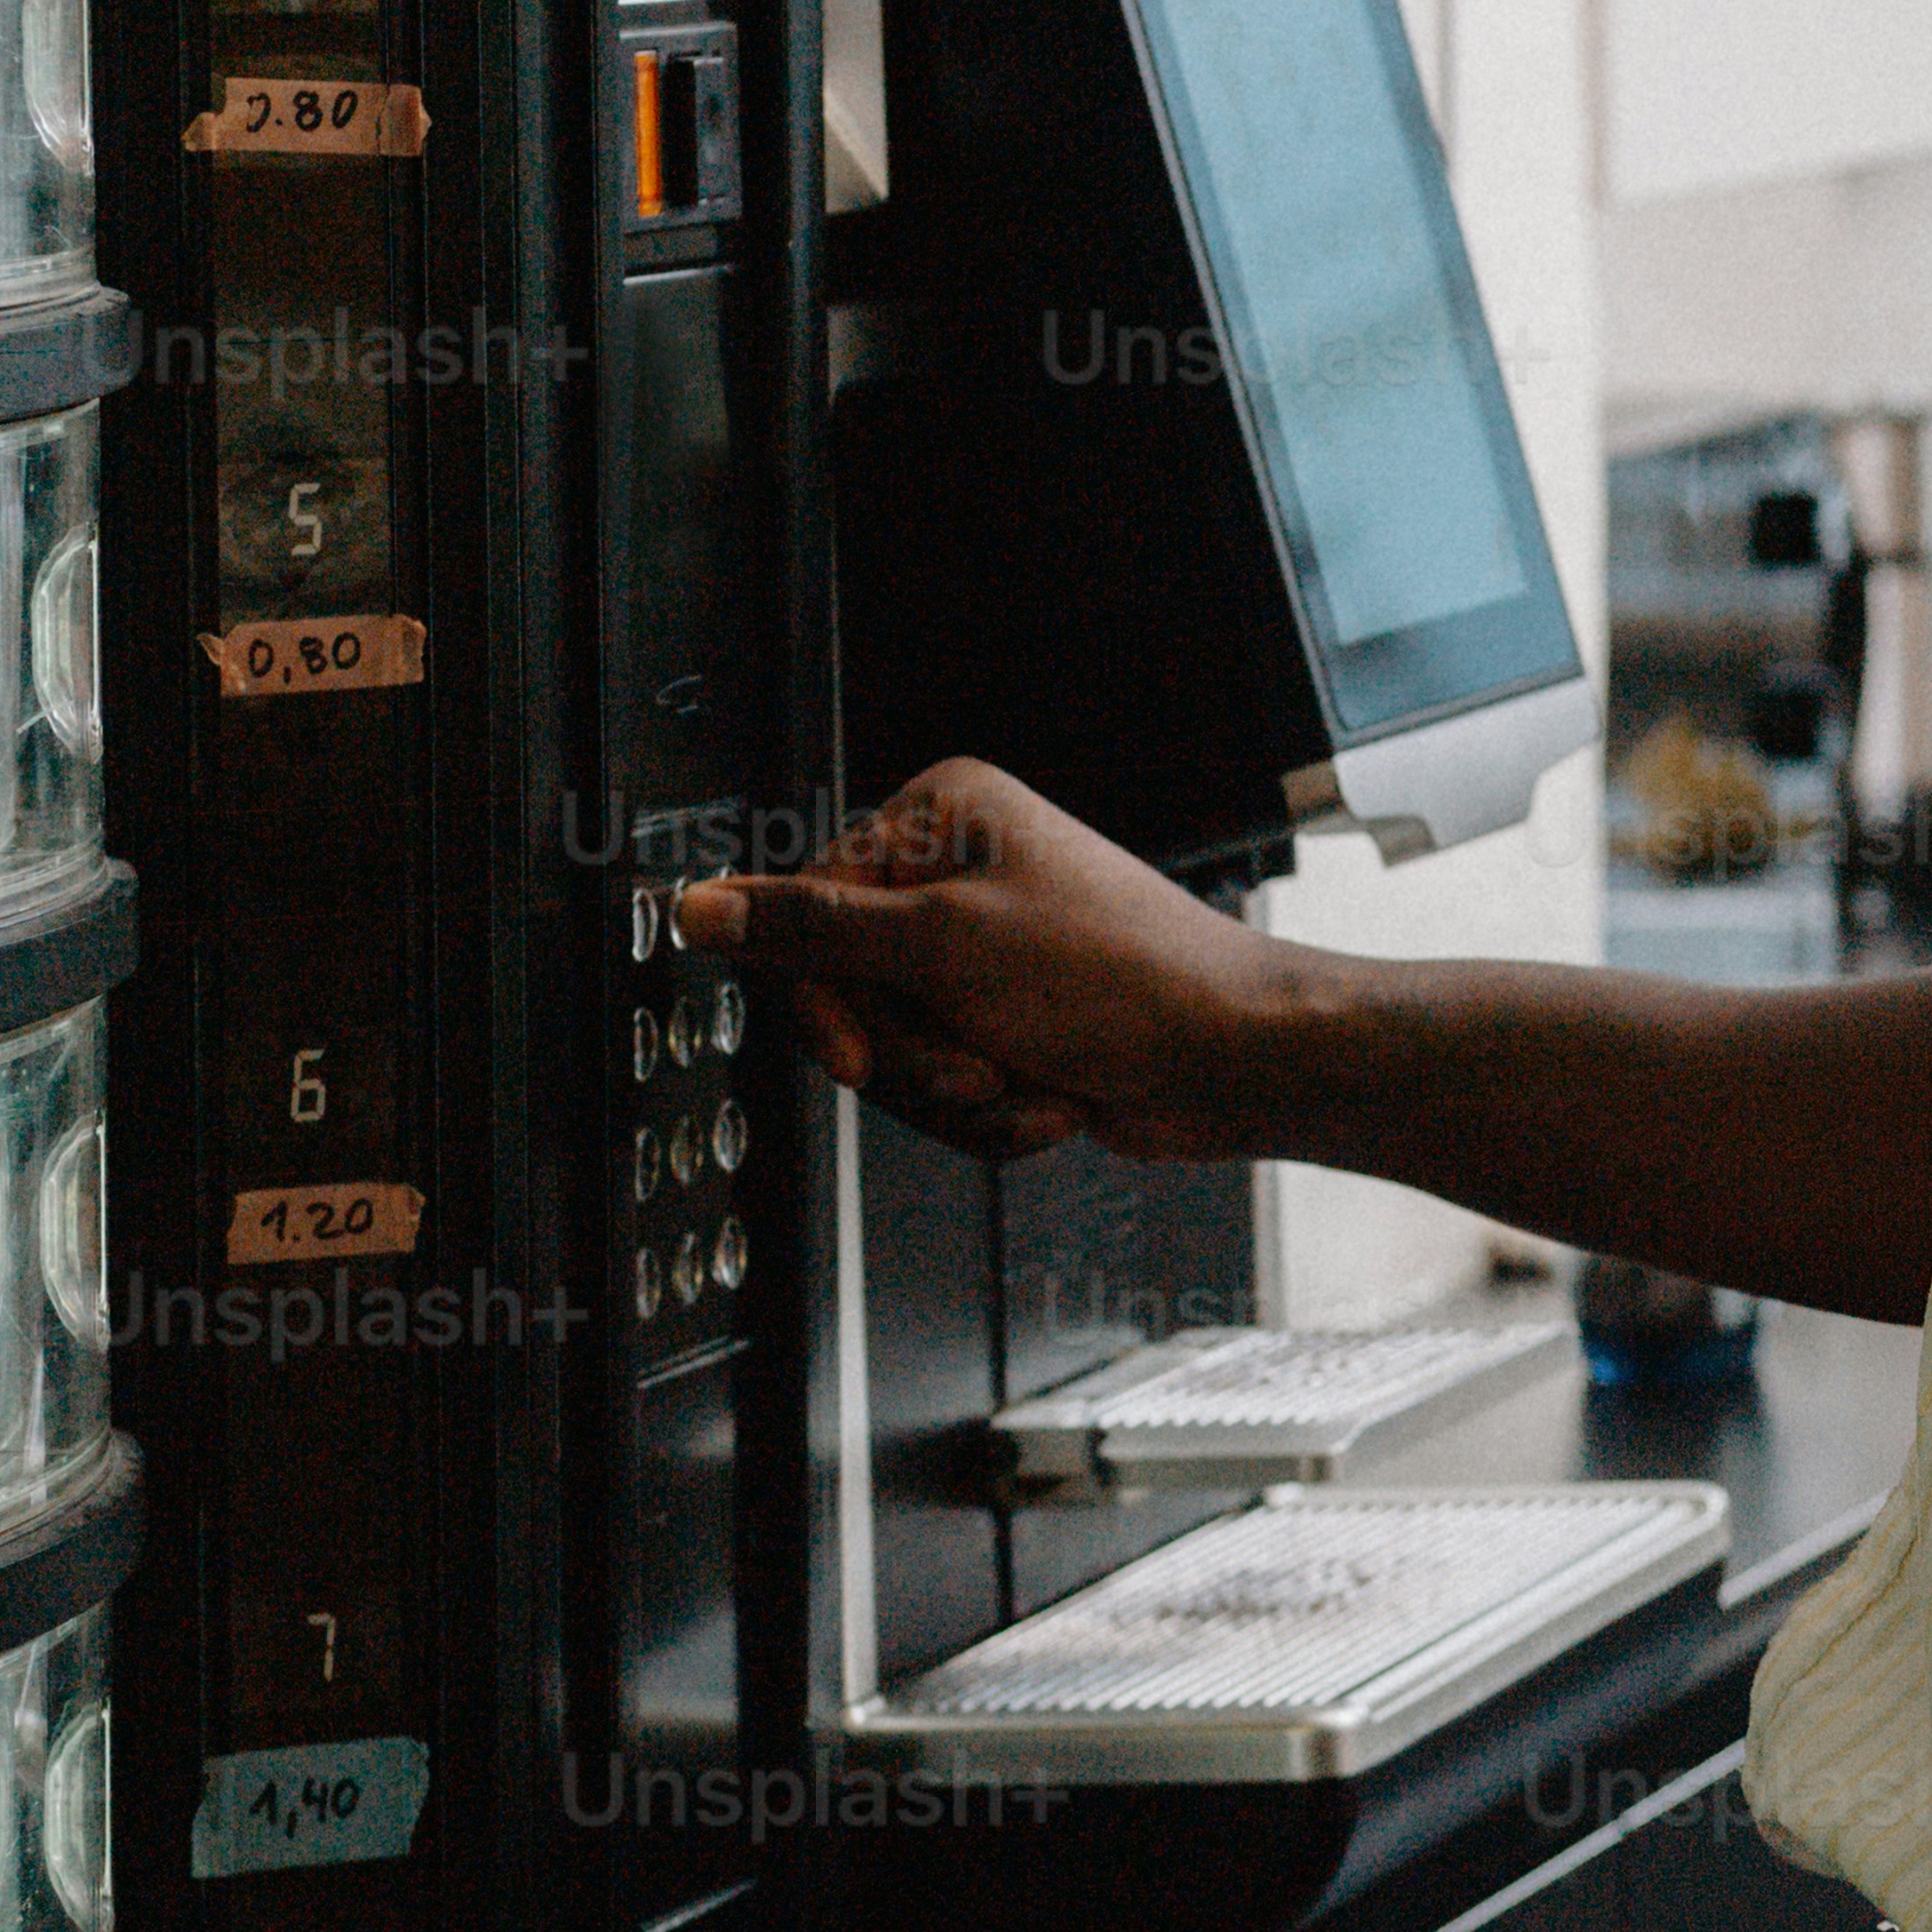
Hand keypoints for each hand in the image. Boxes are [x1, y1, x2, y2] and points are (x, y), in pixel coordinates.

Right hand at [670, 759, 1288, 1160]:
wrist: (1235, 1060)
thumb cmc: (1125, 981)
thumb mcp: (944, 948)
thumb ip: (810, 930)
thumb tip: (696, 906)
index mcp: (939, 818)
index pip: (809, 911)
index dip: (828, 1000)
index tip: (860, 1053)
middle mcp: (959, 876)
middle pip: (849, 992)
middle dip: (914, 1057)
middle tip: (977, 1064)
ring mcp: (986, 955)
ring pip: (897, 1053)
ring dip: (960, 1094)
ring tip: (1028, 1082)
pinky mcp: (1011, 1024)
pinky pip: (947, 1089)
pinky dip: (997, 1113)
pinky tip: (1054, 1099)